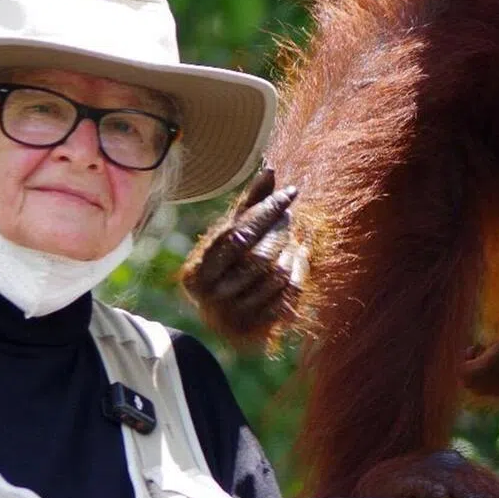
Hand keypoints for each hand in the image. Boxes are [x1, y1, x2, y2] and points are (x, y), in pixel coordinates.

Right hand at [180, 167, 308, 342]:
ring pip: (278, 275)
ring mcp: (233, 314)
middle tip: (290, 218)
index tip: (290, 193)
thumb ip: (250, 205)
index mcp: (199, 269)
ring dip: (293, 253)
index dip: (267, 212)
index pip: (239, 234)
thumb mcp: (232, 234)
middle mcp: (212, 295)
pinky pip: (289, 296)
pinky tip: (298, 259)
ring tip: (294, 240)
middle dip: (281, 234)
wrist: (224, 318)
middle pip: (259, 257)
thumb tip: (270, 169)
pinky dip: (299, 274)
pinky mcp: (256, 328)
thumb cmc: (230, 263)